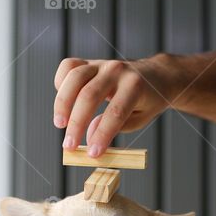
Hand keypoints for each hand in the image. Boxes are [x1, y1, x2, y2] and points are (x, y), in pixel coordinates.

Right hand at [52, 56, 176, 155]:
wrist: (155, 76)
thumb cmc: (146, 101)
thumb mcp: (140, 119)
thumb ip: (117, 127)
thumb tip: (89, 136)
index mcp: (135, 86)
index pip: (115, 113)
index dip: (102, 135)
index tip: (92, 154)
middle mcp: (117, 71)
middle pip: (89, 96)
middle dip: (77, 123)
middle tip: (69, 146)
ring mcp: (101, 64)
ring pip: (74, 78)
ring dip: (62, 103)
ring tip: (60, 124)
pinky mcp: (89, 62)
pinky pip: (68, 67)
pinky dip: (60, 84)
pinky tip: (63, 103)